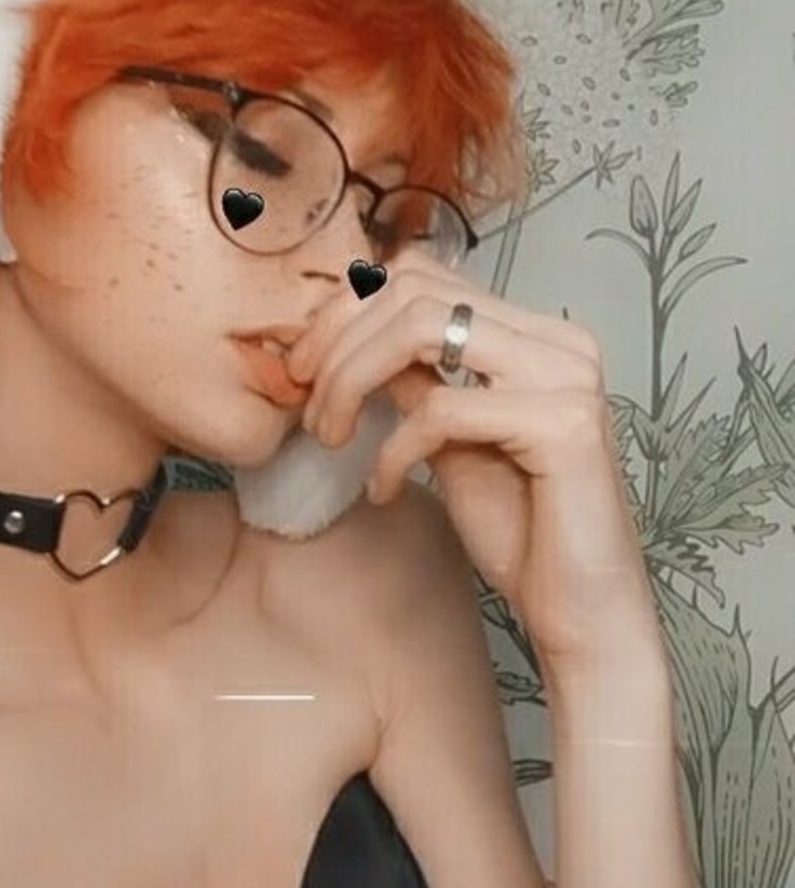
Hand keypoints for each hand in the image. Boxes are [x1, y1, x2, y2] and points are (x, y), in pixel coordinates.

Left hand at [286, 256, 657, 665]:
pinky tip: (382, 490)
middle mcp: (559, 341)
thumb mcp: (448, 442)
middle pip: (413, 289)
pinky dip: (392, 449)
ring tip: (332, 437)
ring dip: (352, 380)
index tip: (304, 370)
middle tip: (309, 410)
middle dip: (338, 345)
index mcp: (536, 335)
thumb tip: (347, 341)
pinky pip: (441, 409)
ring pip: (421, 327)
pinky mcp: (563, 425)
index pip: (423, 274)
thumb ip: (413, 382)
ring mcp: (566, 377)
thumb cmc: (524, 533)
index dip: (347, 312)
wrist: (582, 612)